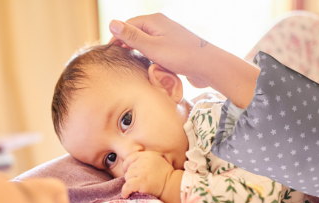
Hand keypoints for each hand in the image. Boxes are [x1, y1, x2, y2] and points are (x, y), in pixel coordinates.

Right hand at [109, 14, 259, 108]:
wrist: (208, 67)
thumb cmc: (181, 57)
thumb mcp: (152, 48)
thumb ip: (132, 37)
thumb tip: (111, 22)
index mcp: (155, 21)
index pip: (128, 25)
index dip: (117, 37)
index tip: (110, 51)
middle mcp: (162, 25)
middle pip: (138, 32)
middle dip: (127, 44)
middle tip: (119, 59)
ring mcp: (170, 37)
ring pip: (148, 42)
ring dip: (139, 51)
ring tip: (131, 63)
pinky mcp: (176, 49)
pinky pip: (158, 50)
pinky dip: (150, 57)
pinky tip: (149, 66)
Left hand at [121, 151, 173, 197]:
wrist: (172, 186)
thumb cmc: (167, 176)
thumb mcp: (158, 161)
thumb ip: (147, 161)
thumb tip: (134, 165)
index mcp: (147, 155)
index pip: (130, 157)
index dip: (128, 165)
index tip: (130, 172)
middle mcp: (144, 161)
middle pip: (129, 168)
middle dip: (132, 176)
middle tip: (138, 182)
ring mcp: (142, 171)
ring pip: (127, 177)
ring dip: (130, 183)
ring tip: (138, 187)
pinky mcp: (141, 181)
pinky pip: (127, 186)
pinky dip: (125, 191)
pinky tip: (126, 194)